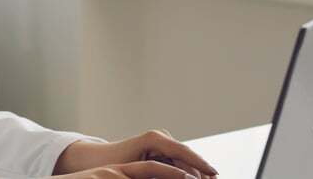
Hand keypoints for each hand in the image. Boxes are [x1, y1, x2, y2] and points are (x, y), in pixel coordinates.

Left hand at [52, 130, 217, 177]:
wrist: (98, 160)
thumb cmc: (112, 165)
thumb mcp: (134, 171)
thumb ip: (157, 174)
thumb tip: (181, 177)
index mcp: (154, 139)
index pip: (183, 151)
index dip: (200, 163)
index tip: (214, 174)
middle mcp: (161, 137)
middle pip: (188, 157)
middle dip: (202, 171)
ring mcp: (163, 143)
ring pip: (186, 162)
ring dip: (196, 174)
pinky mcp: (163, 151)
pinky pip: (179, 164)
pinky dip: (188, 174)